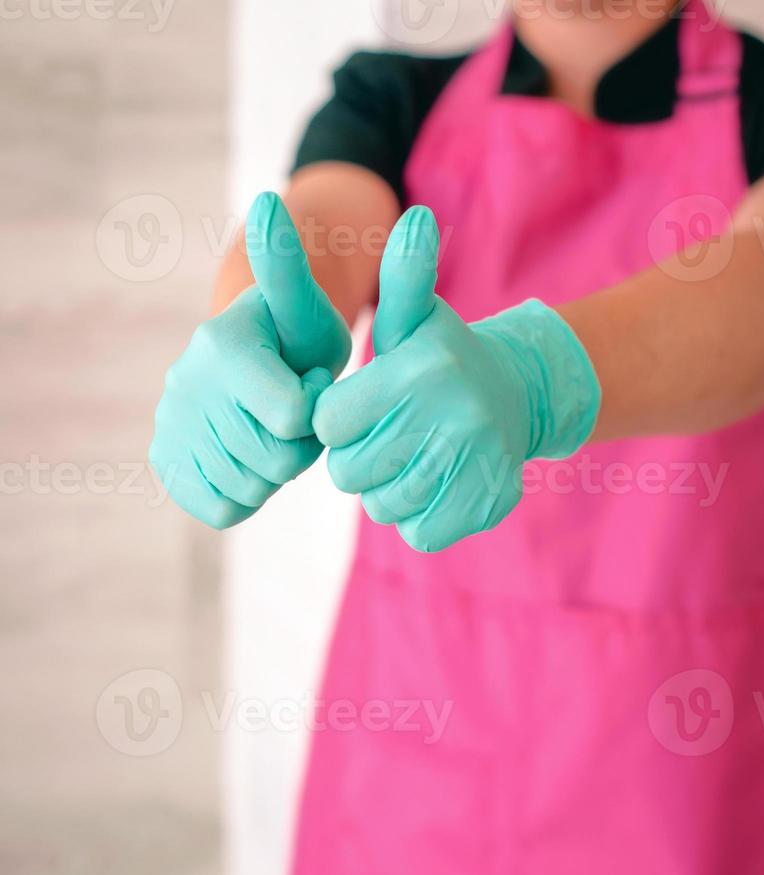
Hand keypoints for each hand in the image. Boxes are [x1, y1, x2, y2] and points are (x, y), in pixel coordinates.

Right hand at [150, 192, 351, 528]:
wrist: (258, 365)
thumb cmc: (297, 335)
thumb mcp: (307, 306)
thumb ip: (289, 268)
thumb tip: (267, 201)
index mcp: (222, 346)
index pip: (295, 418)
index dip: (319, 408)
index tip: (312, 381)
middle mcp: (184, 386)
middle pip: (276, 458)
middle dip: (303, 443)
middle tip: (296, 409)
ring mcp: (169, 427)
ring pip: (252, 487)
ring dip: (278, 469)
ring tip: (274, 430)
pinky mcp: (167, 464)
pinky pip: (223, 508)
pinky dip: (249, 494)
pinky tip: (252, 457)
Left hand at [313, 206, 600, 551]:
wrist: (519, 397)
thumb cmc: (442, 357)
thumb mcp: (415, 318)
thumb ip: (400, 277)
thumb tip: (417, 218)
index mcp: (419, 370)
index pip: (327, 425)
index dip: (336, 420)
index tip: (359, 407)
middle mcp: (453, 416)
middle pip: (349, 472)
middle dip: (358, 457)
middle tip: (388, 434)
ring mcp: (475, 464)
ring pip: (382, 506)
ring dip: (387, 487)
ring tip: (413, 456)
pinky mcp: (488, 504)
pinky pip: (419, 532)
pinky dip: (418, 515)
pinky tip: (436, 481)